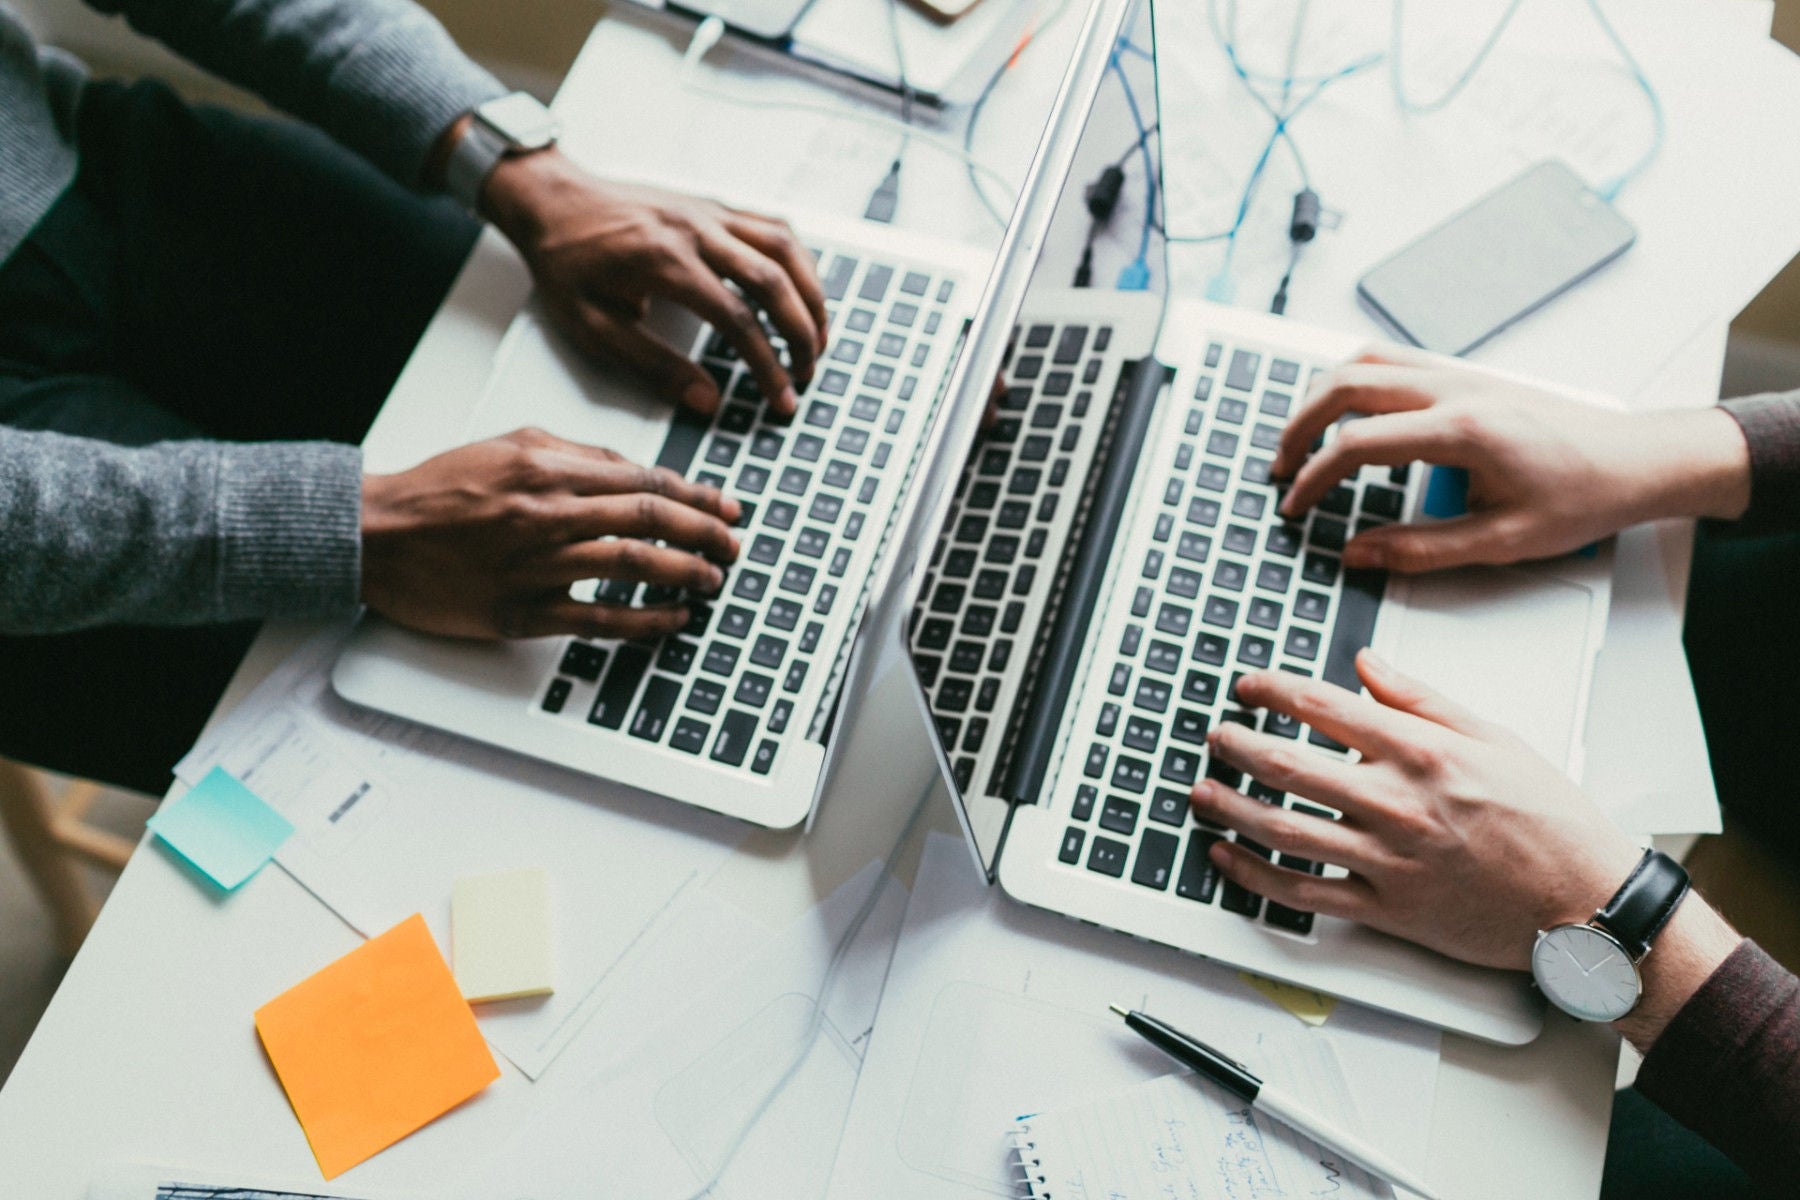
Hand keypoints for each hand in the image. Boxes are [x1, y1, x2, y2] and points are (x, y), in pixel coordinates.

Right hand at [360, 428, 739, 639]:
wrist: (375, 536)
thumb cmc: (440, 490)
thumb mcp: (509, 444)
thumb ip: (577, 453)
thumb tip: (638, 469)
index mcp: (547, 467)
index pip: (643, 480)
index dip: (695, 496)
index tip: (726, 507)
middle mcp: (546, 512)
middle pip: (649, 519)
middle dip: (705, 532)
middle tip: (734, 544)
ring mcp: (534, 565)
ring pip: (632, 565)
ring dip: (685, 573)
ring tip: (713, 579)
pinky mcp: (520, 612)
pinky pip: (598, 619)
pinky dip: (645, 620)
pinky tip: (674, 618)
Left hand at [483, 150, 826, 417]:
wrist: (551, 199)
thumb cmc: (565, 263)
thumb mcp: (593, 327)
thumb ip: (653, 365)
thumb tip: (707, 400)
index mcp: (664, 263)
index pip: (738, 321)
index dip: (767, 366)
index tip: (781, 398)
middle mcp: (695, 230)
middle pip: (774, 282)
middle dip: (802, 335)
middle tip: (807, 374)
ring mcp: (709, 211)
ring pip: (785, 248)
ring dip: (812, 295)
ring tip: (819, 337)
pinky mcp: (713, 205)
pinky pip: (772, 226)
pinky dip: (797, 260)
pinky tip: (801, 291)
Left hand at [1188, 651, 1645, 971]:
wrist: (1586, 904)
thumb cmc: (1551, 821)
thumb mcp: (1495, 737)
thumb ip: (1423, 698)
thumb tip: (1368, 663)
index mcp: (1423, 753)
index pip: (1325, 708)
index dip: (1273, 692)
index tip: (1247, 686)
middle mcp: (1397, 803)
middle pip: (1289, 767)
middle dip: (1238, 746)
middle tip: (1215, 735)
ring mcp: (1388, 860)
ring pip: (1284, 831)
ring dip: (1232, 809)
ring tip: (1202, 792)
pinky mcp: (1387, 910)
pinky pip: (1304, 894)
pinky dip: (1256, 877)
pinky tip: (1226, 858)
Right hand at [1271, 347, 1751, 571]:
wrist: (1639, 460)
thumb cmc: (1584, 497)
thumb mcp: (1502, 541)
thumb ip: (1419, 551)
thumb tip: (1357, 553)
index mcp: (1462, 430)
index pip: (1357, 443)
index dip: (1313, 479)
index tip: (1296, 507)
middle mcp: (1456, 389)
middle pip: (1346, 385)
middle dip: (1298, 426)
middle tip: (1279, 468)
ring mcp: (1461, 374)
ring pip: (1364, 361)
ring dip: (1320, 396)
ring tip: (1300, 439)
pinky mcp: (1467, 376)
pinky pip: (1392, 361)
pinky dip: (1354, 383)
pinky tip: (1347, 416)